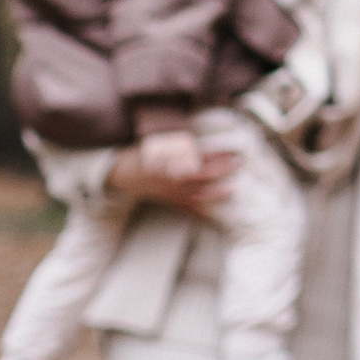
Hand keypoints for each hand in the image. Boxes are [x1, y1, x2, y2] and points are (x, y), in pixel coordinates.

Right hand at [110, 130, 240, 214]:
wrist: (120, 172)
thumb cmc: (140, 154)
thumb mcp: (157, 143)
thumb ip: (178, 143)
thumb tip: (197, 141)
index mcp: (168, 161)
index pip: (197, 156)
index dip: (216, 154)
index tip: (232, 150)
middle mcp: (170, 177)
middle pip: (201, 174)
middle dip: (221, 169)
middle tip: (238, 163)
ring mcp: (169, 191)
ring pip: (195, 193)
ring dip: (215, 193)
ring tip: (231, 190)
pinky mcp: (167, 199)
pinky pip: (185, 207)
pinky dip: (198, 212)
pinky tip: (211, 218)